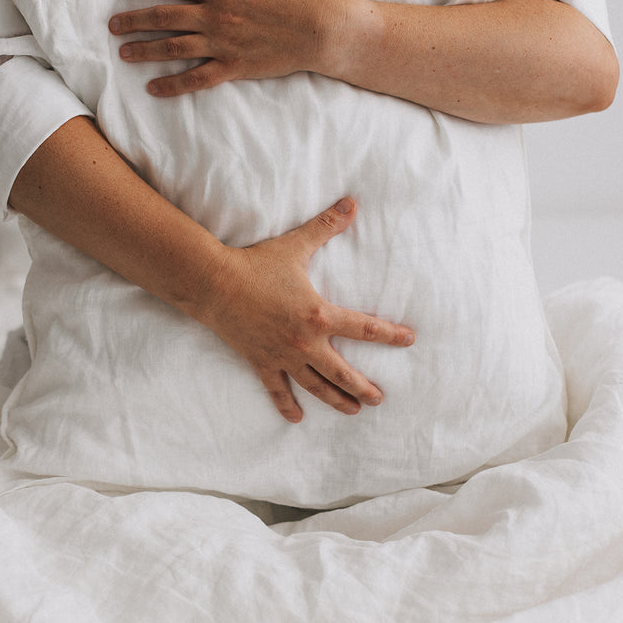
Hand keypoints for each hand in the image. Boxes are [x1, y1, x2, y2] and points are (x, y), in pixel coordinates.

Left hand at [110, 0, 343, 95]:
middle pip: (164, 16)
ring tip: (124, 52)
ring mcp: (223, 43)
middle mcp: (216, 15)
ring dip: (145, 50)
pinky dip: (173, 84)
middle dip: (134, 19)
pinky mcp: (233, 66)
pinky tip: (153, 88)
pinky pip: (196, 78)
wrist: (321, 30)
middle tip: (113, 24)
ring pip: (173, 47)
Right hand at [197, 197, 414, 423]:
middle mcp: (305, 342)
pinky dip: (287, 405)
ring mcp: (283, 356)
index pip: (364, 328)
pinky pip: (277, 390)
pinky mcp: (261, 362)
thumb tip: (352, 203)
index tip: (408, 340)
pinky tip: (297, 419)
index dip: (390, 335)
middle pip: (343, 372)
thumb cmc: (256, 264)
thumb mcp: (295, 245)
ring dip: (336, 401)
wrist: (214, 284)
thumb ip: (326, 226)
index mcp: (319, 315)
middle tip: (380, 398)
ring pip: (315, 386)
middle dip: (364, 388)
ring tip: (353, 411)